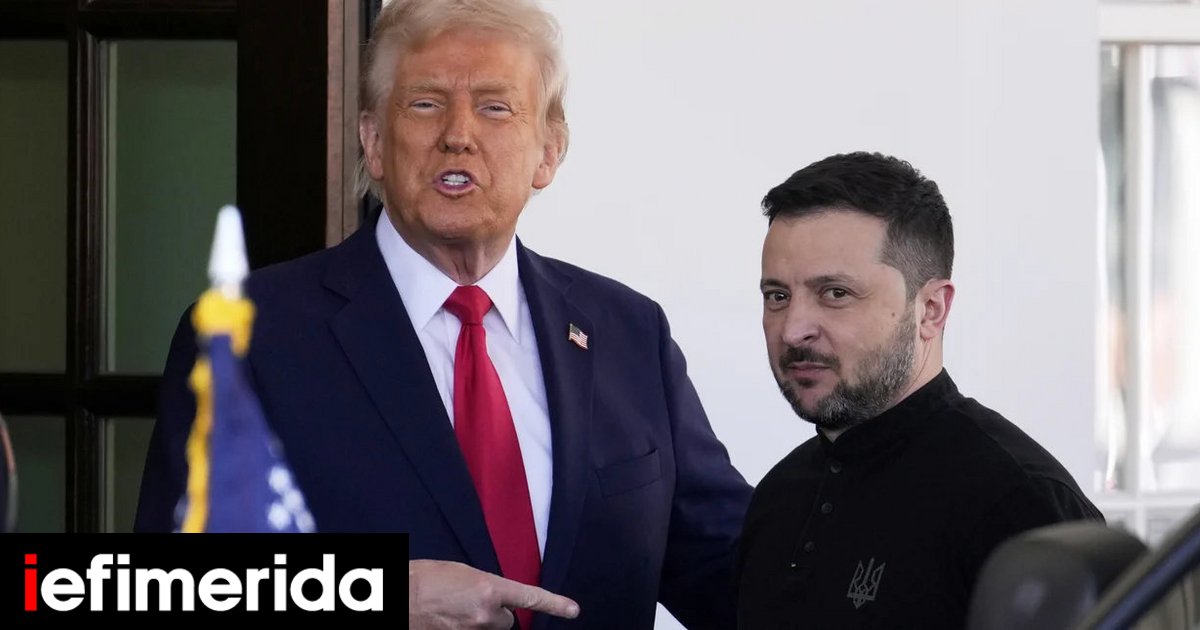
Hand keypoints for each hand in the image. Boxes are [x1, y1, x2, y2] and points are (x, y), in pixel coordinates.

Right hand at [409, 559, 579, 628]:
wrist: (398, 599)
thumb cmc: (424, 579)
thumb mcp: (460, 573)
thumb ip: (485, 587)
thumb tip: (496, 598)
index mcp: (489, 589)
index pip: (530, 597)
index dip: (555, 604)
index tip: (573, 611)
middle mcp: (486, 615)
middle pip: (507, 621)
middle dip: (496, 614)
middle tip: (471, 603)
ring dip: (481, 625)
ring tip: (455, 613)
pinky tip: (450, 622)